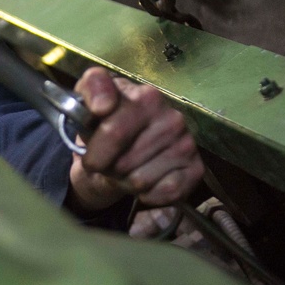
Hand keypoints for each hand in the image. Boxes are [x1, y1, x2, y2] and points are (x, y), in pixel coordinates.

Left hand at [67, 67, 202, 213]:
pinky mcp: (196, 168)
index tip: (90, 155)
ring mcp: (186, 143)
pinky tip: (145, 179)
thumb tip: (102, 106)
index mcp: (147, 97)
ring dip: (124, 182)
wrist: (121, 145)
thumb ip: (91, 89)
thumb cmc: (103, 121)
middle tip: (107, 161)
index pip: (114, 133)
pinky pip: (166, 193)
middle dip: (108, 169)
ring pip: (141, 182)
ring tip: (124, 168)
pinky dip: (149, 194)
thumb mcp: (88, 96)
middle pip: (124, 164)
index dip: (95, 153)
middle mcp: (173, 118)